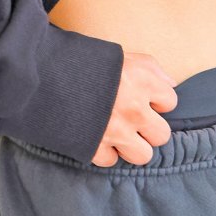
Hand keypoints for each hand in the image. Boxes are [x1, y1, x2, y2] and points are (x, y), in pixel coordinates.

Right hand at [90, 51, 178, 166]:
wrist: (44, 73)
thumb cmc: (84, 60)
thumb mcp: (122, 54)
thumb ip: (151, 68)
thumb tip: (170, 85)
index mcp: (143, 81)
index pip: (170, 102)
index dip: (158, 101)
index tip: (146, 99)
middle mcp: (135, 109)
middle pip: (161, 135)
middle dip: (149, 129)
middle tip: (134, 121)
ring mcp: (116, 131)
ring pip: (143, 155)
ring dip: (132, 146)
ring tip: (120, 134)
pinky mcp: (96, 148)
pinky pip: (112, 161)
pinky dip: (105, 152)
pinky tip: (97, 136)